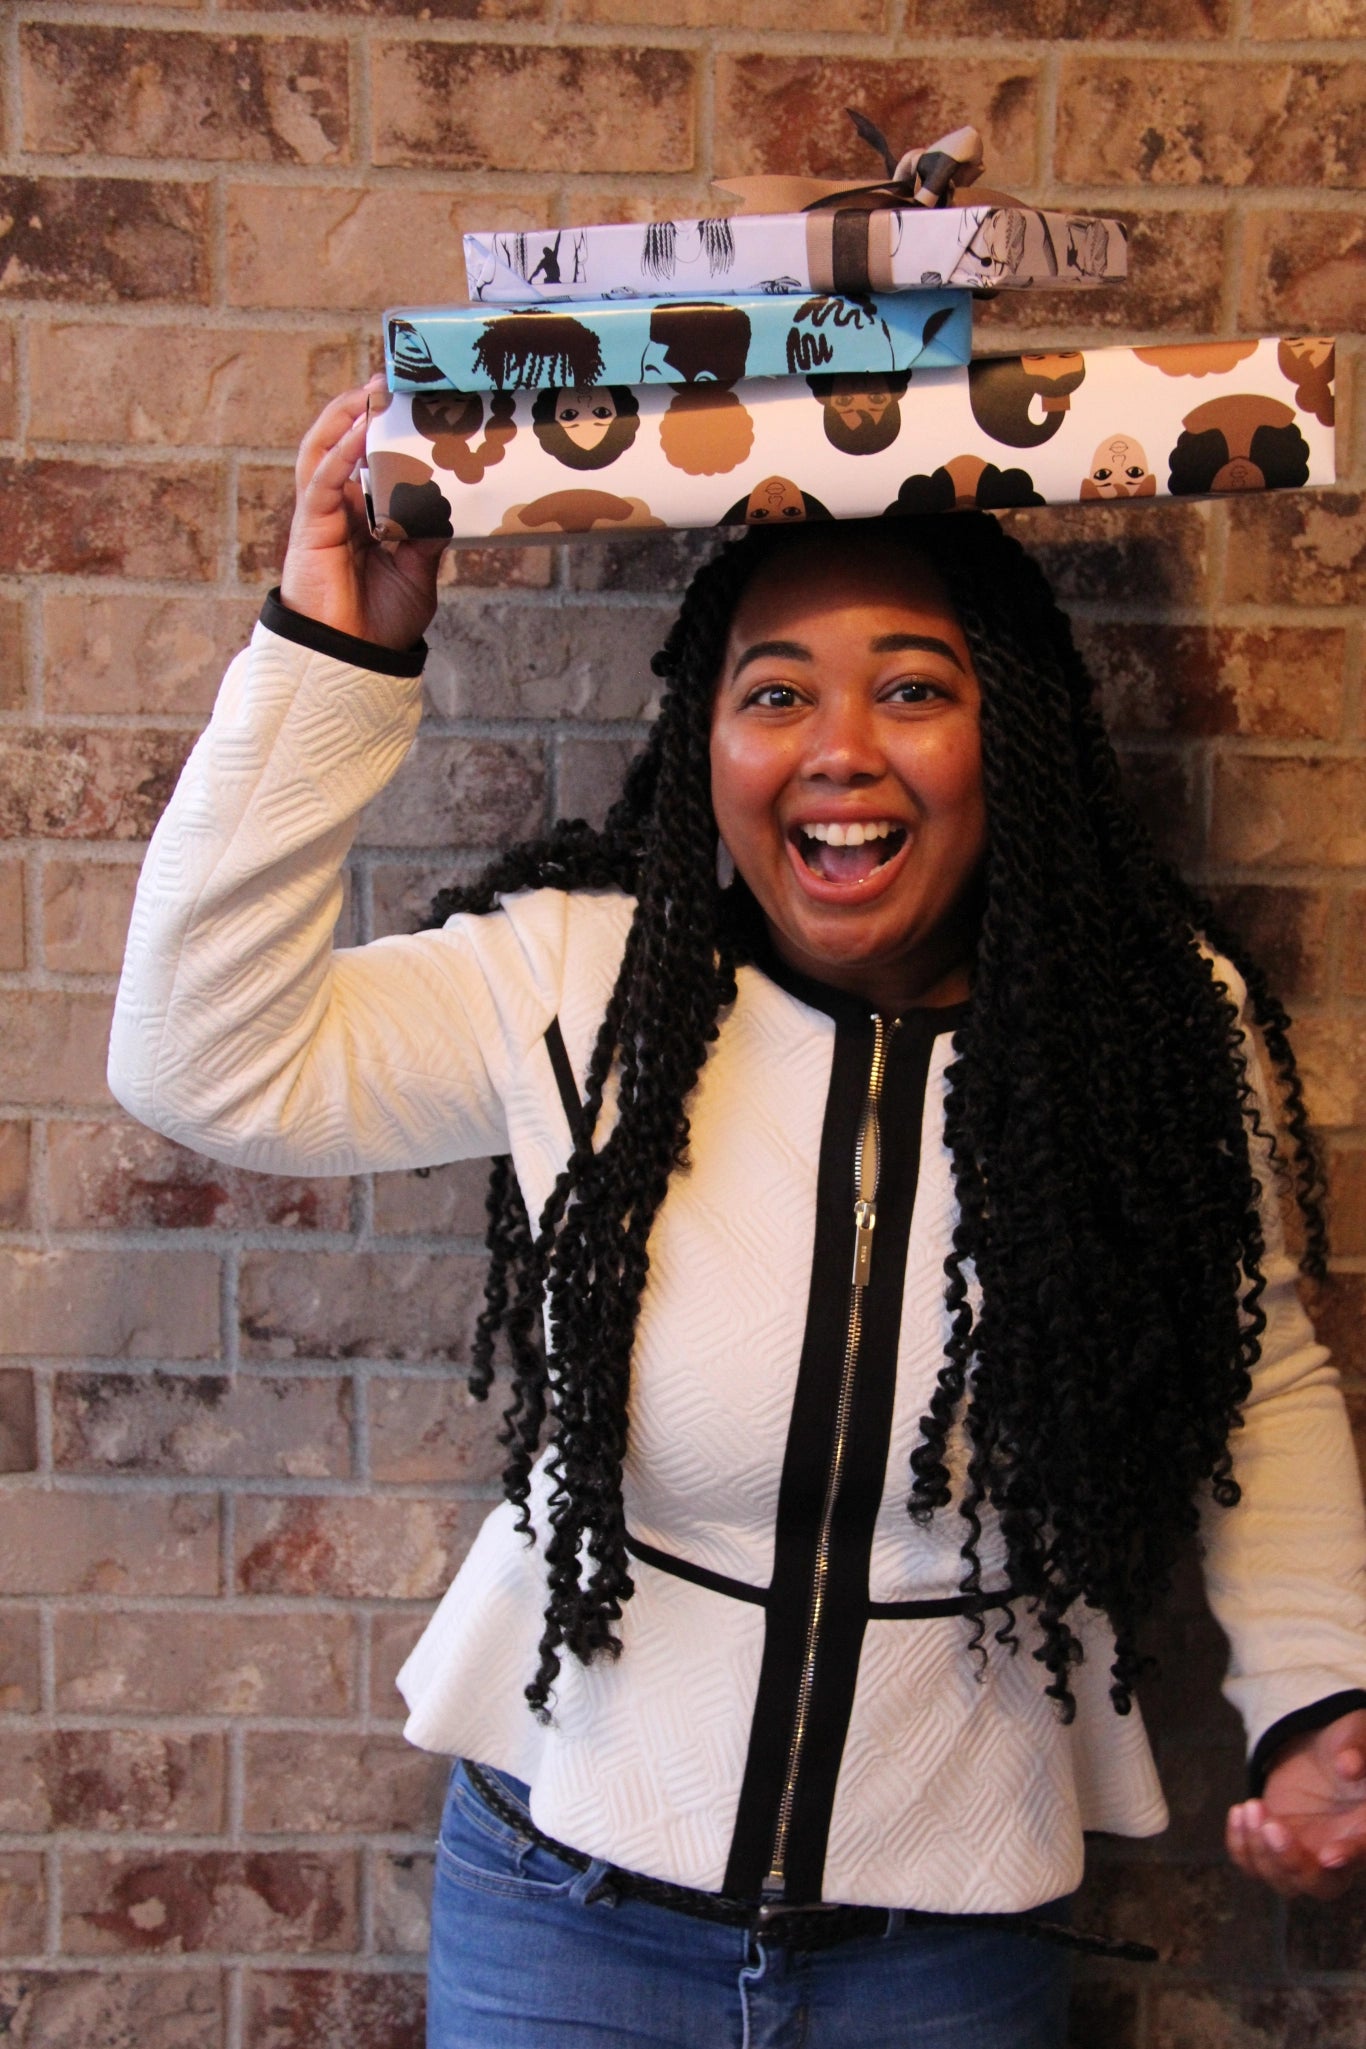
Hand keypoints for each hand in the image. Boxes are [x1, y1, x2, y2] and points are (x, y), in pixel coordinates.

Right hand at [279, 379, 445, 651]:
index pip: (368, 461)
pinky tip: (360, 429)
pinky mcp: (309, 526)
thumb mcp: (417, 570)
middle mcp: (336, 509)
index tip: (410, 404)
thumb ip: (427, 533)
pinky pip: (322, 479)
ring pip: (325, 450)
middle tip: (392, 381)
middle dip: (362, 410)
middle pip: (343, 445)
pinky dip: (340, 451)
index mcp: (359, 518)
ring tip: (371, 389)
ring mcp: (320, 515)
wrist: (354, 661)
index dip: (383, 431)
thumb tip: (450, 501)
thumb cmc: (379, 623)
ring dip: (346, 417)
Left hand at [1227, 1710, 1365, 1898]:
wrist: (1317, 1748)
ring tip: (1252, 1807)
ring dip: (1260, 1852)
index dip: (1348, 1856)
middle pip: (1319, 1885)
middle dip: (1291, 1863)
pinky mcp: (1274, 1846)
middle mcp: (1338, 1852)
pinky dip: (1241, 1847)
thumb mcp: (1355, 1736)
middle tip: (1272, 1827)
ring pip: (1283, 1880)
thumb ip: (1356, 1751)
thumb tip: (1349, 1767)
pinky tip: (1240, 1812)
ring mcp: (1304, 1854)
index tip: (1328, 1856)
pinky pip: (1254, 1865)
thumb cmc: (1346, 1743)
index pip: (1363, 1850)